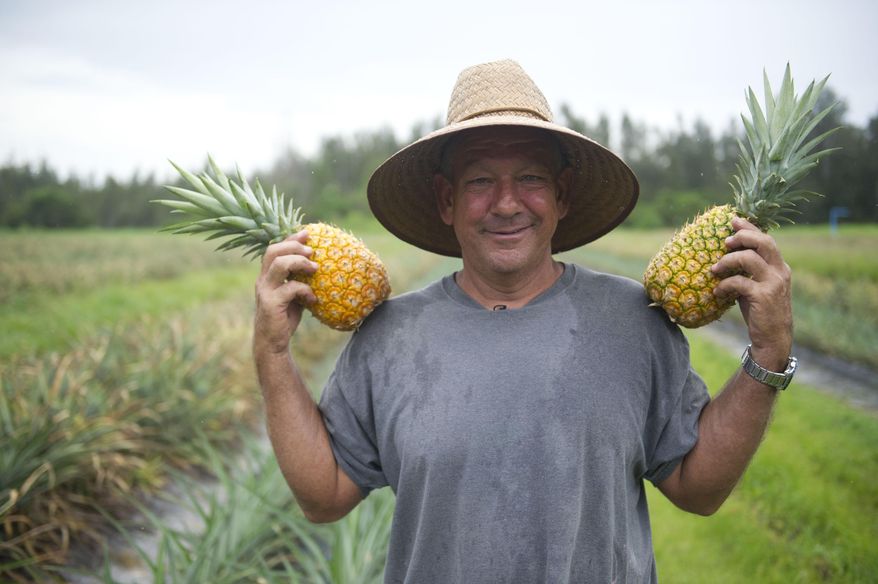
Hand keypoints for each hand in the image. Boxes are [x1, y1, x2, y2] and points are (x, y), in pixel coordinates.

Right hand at [253, 231, 318, 354]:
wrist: (272, 343)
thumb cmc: (284, 318)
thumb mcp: (293, 295)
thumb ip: (298, 281)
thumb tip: (318, 267)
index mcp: (267, 276)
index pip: (274, 249)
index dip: (290, 239)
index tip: (307, 233)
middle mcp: (263, 280)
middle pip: (272, 251)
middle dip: (294, 246)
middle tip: (312, 251)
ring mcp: (265, 291)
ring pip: (278, 264)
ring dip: (299, 263)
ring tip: (315, 269)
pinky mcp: (270, 303)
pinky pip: (290, 288)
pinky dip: (305, 290)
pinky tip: (313, 299)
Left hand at [711, 217, 792, 369]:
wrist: (773, 339)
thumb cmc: (760, 312)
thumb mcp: (755, 287)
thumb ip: (748, 272)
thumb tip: (724, 257)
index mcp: (779, 267)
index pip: (767, 239)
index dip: (750, 228)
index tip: (734, 220)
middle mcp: (780, 271)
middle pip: (763, 242)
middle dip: (742, 237)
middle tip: (724, 242)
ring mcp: (773, 283)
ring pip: (749, 258)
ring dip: (727, 261)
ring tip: (714, 269)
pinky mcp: (764, 296)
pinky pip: (740, 282)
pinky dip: (725, 284)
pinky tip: (717, 292)